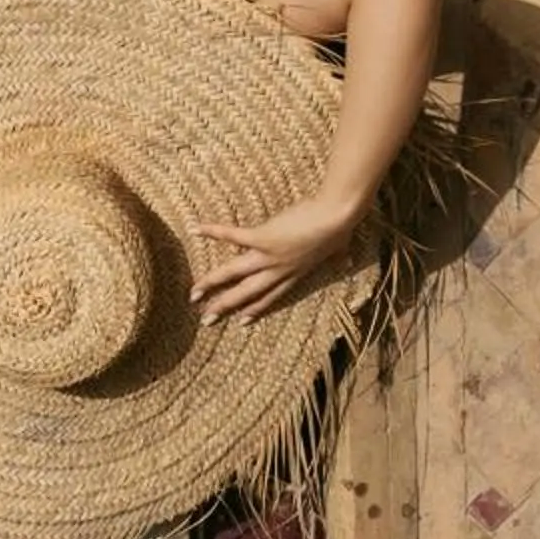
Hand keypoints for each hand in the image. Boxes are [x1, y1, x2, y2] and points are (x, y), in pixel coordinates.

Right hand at [189, 198, 360, 324]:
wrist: (335, 216)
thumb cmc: (339, 229)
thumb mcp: (339, 249)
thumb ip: (338, 258)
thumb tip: (346, 261)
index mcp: (294, 274)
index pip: (271, 298)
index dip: (255, 309)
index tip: (240, 322)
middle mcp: (279, 270)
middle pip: (247, 293)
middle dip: (225, 306)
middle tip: (205, 319)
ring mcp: (269, 256)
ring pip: (234, 273)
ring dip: (212, 283)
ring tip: (193, 292)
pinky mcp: (262, 237)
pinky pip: (233, 236)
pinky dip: (213, 232)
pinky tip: (195, 228)